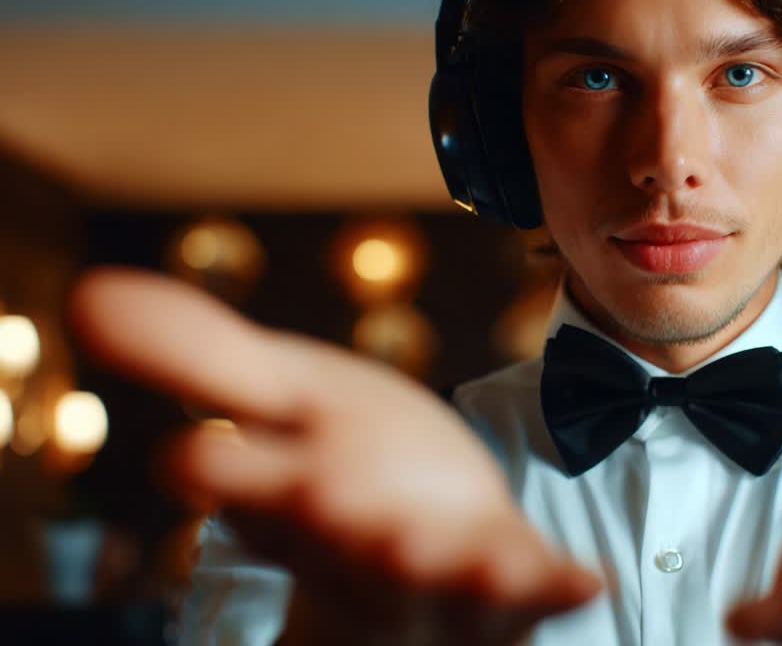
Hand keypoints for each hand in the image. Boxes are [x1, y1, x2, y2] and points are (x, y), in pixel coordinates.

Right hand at [69, 268, 600, 644]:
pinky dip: (553, 589)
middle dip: (327, 523)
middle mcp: (352, 543)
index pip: (242, 486)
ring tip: (436, 551)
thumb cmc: (351, 458)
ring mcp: (434, 571)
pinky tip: (590, 582)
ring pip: (429, 580)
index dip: (221, 474)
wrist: (432, 525)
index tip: (192, 462)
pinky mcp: (507, 576)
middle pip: (336, 540)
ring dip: (432, 569)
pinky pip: (530, 591)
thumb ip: (199, 356)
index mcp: (284, 493)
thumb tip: (87, 293)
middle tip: (316, 496)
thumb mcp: (284, 394)